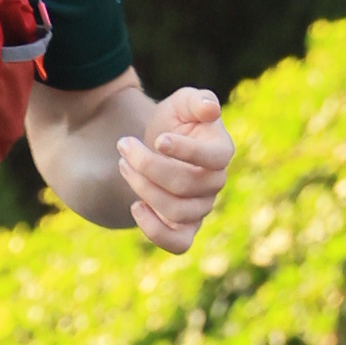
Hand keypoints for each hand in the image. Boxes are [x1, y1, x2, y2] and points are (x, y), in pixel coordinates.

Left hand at [117, 87, 231, 253]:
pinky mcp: (185, 227)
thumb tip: (211, 109)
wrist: (157, 145)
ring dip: (143, 189)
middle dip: (148, 165)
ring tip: (123, 164)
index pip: (215, 158)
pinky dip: (156, 231)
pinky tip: (135, 206)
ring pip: (177, 211)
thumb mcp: (183, 102)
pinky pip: (179, 244)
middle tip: (124, 144)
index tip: (157, 140)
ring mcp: (201, 207)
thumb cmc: (176, 121)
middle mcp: (215, 183)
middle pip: (186, 185)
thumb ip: (198, 100)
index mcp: (222, 150)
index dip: (186, 151)